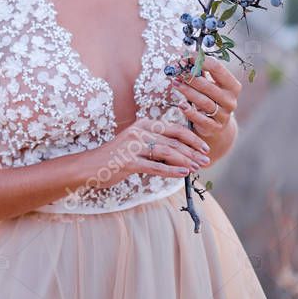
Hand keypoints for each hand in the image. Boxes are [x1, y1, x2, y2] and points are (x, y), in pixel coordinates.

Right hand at [83, 117, 211, 189]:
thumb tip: (183, 153)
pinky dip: (171, 170)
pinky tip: (183, 174)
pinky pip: (155, 166)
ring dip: (185, 161)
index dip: (191, 138)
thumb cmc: (116, 157)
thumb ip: (155, 144)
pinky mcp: (128, 161)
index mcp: (142, 124)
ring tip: (197, 168)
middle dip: (192, 151)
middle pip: (172, 140)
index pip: (173, 128)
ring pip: (166, 152)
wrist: (91, 166)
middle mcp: (138, 132)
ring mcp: (132, 146)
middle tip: (206, 160)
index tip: (204, 147)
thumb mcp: (136, 144)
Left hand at [168, 55, 240, 138]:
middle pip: (209, 86)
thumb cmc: (210, 99)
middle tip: (176, 72)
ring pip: (204, 102)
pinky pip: (201, 119)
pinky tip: (180, 105)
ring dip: (187, 92)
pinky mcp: (214, 127)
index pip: (217, 68)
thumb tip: (183, 56)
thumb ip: (200, 72)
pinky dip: (190, 111)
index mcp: (232, 86)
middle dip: (190, 78)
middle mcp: (231, 100)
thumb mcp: (209, 85)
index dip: (199, 61)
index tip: (184, 57)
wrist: (216, 125)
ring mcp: (224, 115)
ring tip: (175, 83)